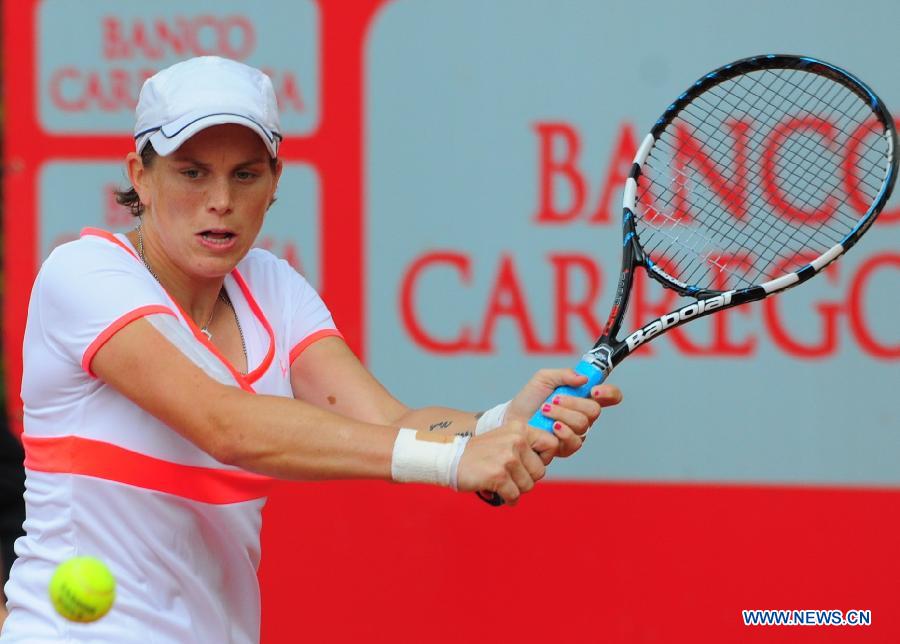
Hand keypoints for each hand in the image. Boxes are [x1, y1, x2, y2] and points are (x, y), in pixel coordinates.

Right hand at [455, 421, 557, 505]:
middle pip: (540, 471)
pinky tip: (497, 493)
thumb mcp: (504, 439)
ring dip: (515, 490)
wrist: (450, 458)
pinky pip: (514, 496)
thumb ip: (525, 447)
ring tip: (501, 483)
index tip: (529, 463)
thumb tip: (543, 466)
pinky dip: (508, 499)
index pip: (552, 444)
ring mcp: (507, 458)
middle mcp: (516, 440)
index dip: (544, 458)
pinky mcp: (498, 475)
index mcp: (519, 429)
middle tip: (510, 477)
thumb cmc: (480, 454)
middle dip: (527, 479)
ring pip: (528, 486)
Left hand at [507, 369, 622, 458]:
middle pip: (595, 410)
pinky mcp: (567, 447)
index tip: (594, 390)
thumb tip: (583, 379)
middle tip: (555, 399)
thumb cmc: (529, 400)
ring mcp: (577, 432)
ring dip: (562, 414)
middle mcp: (583, 415)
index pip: (609, 396)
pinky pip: (575, 441)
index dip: (609, 393)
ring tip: (545, 411)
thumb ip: (564, 375)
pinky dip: (562, 431)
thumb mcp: (543, 378)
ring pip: (583, 424)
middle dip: (573, 403)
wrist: (512, 419)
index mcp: (583, 397)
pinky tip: (551, 427)